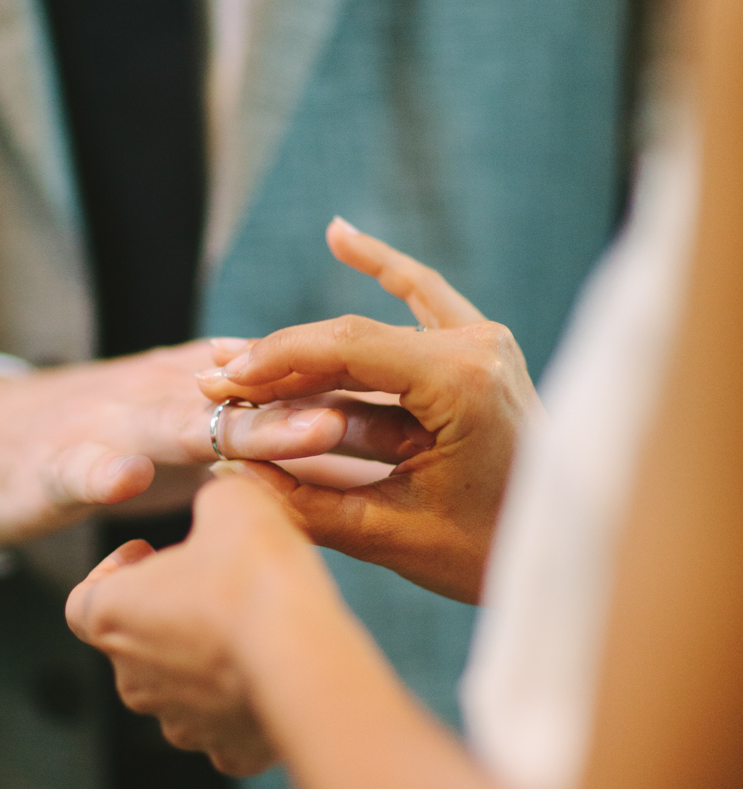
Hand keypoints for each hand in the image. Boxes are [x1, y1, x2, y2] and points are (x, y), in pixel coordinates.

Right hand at [0, 340, 349, 547]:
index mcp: (204, 386)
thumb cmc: (105, 446)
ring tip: (244, 449)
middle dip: (292, 410)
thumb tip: (353, 453)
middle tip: (343, 423)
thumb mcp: (186, 443)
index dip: (335, 404)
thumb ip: (257, 446)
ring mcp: (107, 420)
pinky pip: (77, 464)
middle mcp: (165, 388)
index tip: (395, 428)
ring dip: (203, 435)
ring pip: (166, 421)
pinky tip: (116, 479)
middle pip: (240, 396)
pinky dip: (95, 469)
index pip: (283, 387)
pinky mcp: (53, 459)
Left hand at [66, 476, 333, 775]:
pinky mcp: (228, 751)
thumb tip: (223, 490)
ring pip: (179, 689)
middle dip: (165, 612)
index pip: (81, 601)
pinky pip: (225, 727)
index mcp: (113, 617)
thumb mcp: (231, 504)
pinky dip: (241, 706)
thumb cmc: (254, 577)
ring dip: (201, 660)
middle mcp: (134, 679)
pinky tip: (272, 676)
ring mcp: (180, 722)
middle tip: (208, 583)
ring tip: (245, 626)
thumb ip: (215, 495)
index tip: (146, 552)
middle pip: (133, 644)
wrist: (305, 656)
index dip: (110, 572)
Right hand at [198, 221, 540, 602]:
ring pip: (373, 332)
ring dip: (309, 352)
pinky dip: (383, 269)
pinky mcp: (483, 352)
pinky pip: (422, 298)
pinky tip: (340, 235)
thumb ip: (310, 503)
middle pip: (351, 339)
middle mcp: (477, 347)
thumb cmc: (492, 553)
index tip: (219, 382)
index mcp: (462, 383)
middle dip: (279, 363)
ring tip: (243, 359)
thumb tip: (232, 474)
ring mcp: (484, 343)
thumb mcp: (394, 535)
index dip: (273, 362)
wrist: (572, 552)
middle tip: (216, 380)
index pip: (344, 349)